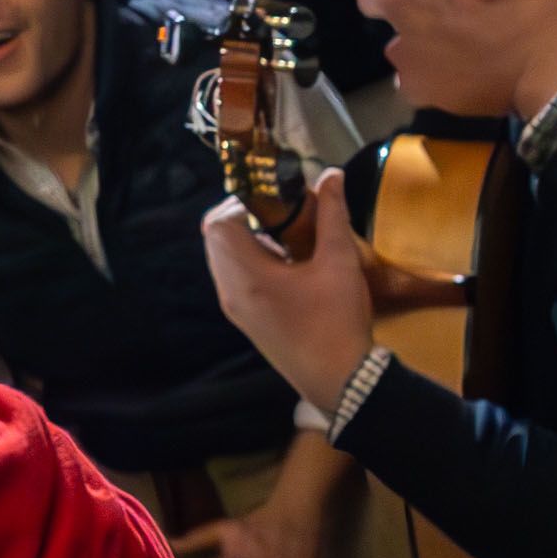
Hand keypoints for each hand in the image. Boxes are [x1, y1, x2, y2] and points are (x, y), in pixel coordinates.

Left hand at [200, 194, 378, 407]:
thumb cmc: (338, 321)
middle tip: (282, 215)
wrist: (340, 381)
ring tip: (288, 240)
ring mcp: (235, 310)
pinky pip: (234, 279)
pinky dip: (252, 263)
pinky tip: (289, 267)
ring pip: (224, 260)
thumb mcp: (340, 263)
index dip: (243, 202)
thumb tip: (330, 176)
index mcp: (246, 276)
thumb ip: (333, 215)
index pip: (218, 223)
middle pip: (215, 239)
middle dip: (244, 218)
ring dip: (248, 241)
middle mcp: (230, 292)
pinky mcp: (246, 321)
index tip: (277, 200)